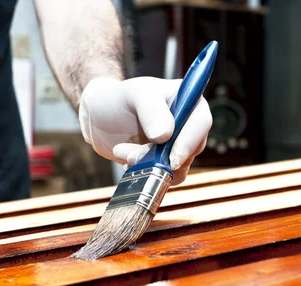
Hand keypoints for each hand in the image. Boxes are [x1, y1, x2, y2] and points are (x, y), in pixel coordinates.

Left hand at [78, 76, 211, 184]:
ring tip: (123, 152)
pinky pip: (165, 176)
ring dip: (149, 165)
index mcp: (187, 100)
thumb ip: (151, 110)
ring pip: (178, 167)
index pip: (201, 122)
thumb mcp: (134, 94)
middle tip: (131, 154)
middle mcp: (188, 124)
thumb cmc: (118, 99)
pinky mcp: (166, 162)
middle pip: (191, 149)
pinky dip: (146, 173)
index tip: (172, 158)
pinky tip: (127, 161)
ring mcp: (178, 145)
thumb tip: (165, 136)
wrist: (99, 118)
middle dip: (161, 156)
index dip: (189, 142)